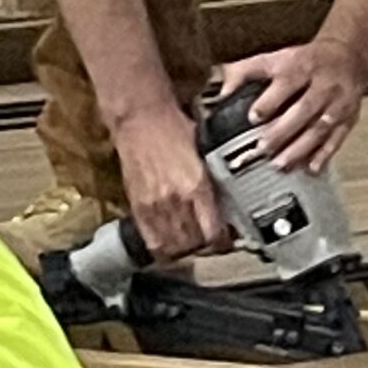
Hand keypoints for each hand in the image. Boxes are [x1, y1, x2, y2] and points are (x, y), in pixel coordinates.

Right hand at [112, 102, 231, 260]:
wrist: (141, 117)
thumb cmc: (173, 128)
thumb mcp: (206, 153)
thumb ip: (214, 180)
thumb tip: (229, 202)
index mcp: (197, 186)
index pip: (214, 233)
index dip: (224, 243)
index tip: (228, 241)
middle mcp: (176, 200)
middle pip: (195, 245)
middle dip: (207, 247)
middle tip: (212, 241)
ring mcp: (154, 206)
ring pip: (174, 247)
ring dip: (186, 249)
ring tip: (193, 243)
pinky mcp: (138, 206)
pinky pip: (152, 241)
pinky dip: (164, 247)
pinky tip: (171, 242)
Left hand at [220, 38, 367, 173]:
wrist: (348, 57)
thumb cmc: (305, 61)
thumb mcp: (276, 58)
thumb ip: (245, 72)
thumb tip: (222, 93)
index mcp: (301, 67)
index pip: (287, 82)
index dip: (270, 101)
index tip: (254, 117)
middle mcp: (322, 85)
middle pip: (304, 109)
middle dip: (283, 131)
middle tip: (263, 148)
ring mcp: (338, 103)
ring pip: (320, 128)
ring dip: (300, 148)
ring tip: (281, 163)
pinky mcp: (348, 118)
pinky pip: (338, 138)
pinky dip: (325, 155)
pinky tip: (311, 168)